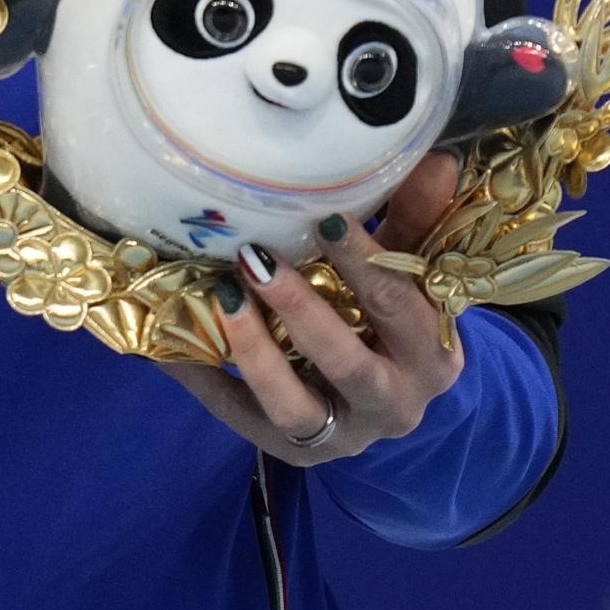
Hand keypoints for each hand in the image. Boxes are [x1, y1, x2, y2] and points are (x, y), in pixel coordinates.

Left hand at [162, 149, 470, 463]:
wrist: (392, 397)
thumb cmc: (399, 318)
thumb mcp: (412, 271)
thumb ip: (418, 220)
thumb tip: (440, 158)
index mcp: (433, 355)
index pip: (401, 306)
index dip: (364, 263)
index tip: (326, 217)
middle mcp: (394, 404)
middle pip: (347, 364)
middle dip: (300, 310)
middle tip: (255, 258)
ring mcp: (341, 434)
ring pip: (294, 408)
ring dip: (254, 353)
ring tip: (222, 298)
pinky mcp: (293, 451)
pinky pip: (241, 420)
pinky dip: (204, 381)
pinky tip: (169, 344)